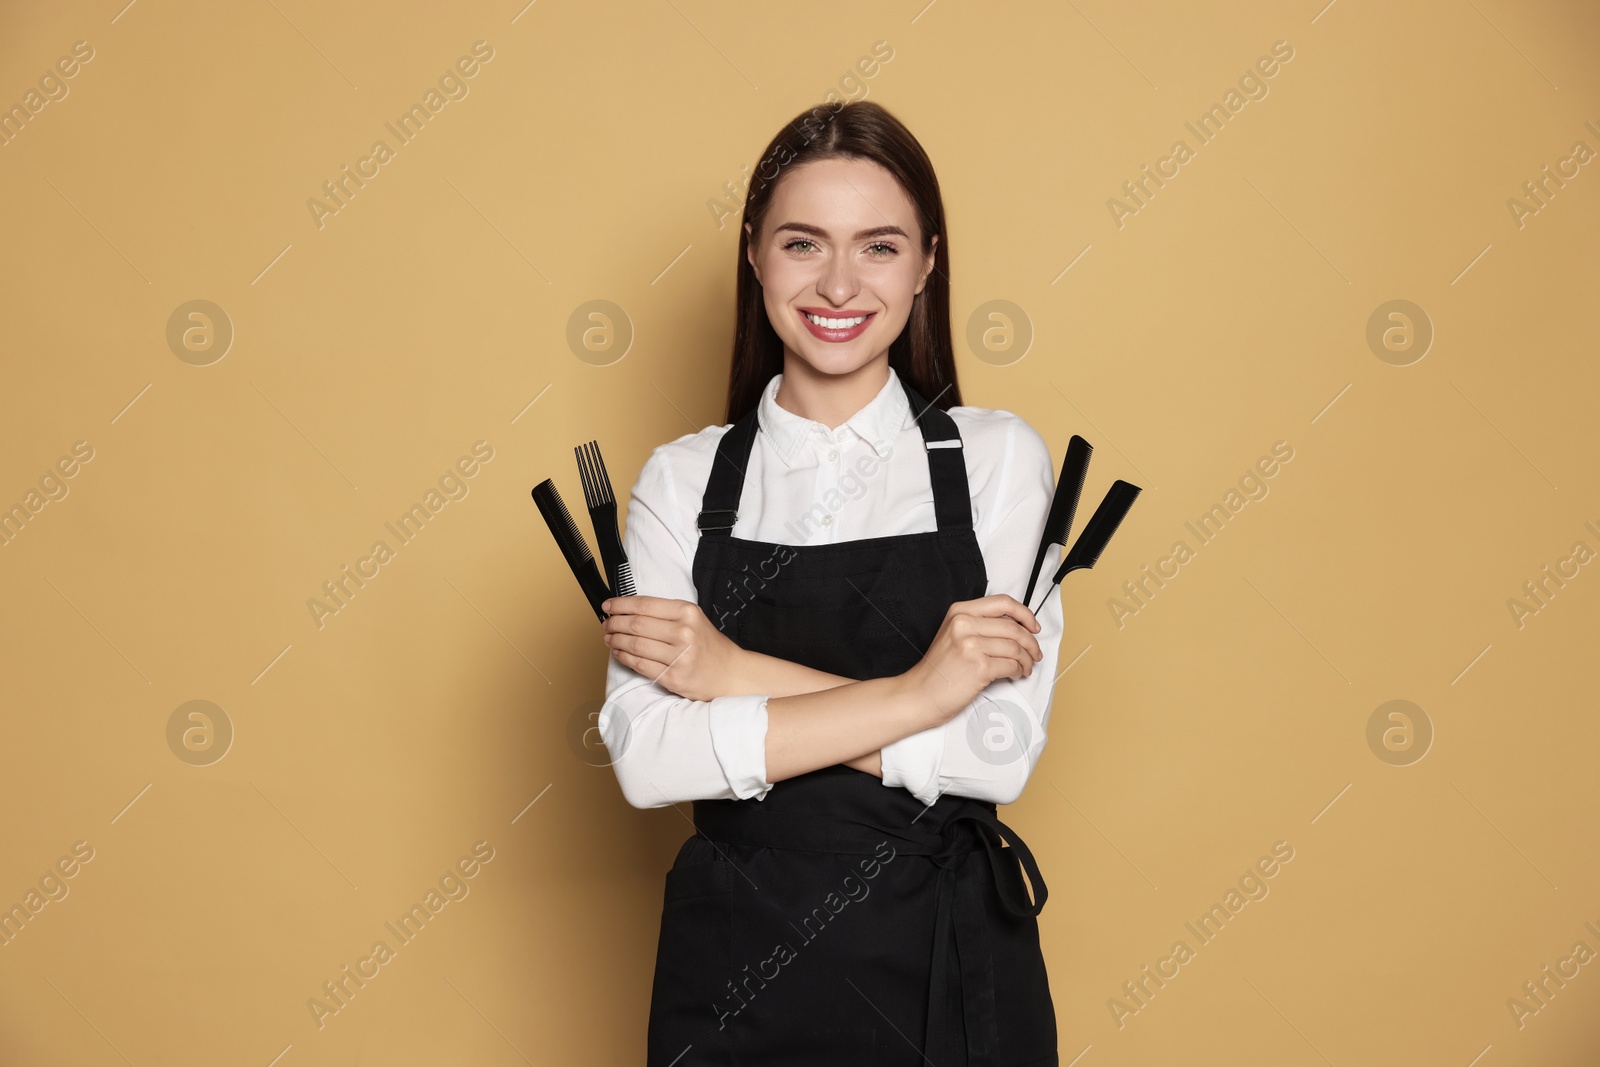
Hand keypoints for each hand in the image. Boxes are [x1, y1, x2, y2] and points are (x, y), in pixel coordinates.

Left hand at [601, 596, 746, 702]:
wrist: (730, 673)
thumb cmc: (709, 645)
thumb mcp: (694, 618)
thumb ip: (665, 613)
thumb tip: (628, 610)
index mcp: (687, 613)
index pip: (644, 605)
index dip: (620, 605)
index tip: (608, 605)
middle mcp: (684, 633)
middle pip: (636, 625)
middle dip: (614, 623)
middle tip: (606, 624)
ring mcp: (679, 657)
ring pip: (634, 645)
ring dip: (615, 641)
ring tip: (609, 638)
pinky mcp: (674, 677)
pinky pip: (640, 665)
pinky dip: (624, 658)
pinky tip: (619, 653)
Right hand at [900, 595, 1040, 724]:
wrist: (920, 694)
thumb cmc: (939, 669)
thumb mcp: (953, 634)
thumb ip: (980, 625)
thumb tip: (1017, 627)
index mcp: (959, 611)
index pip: (1002, 603)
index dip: (1025, 614)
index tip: (1033, 626)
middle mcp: (964, 624)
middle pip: (1014, 628)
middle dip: (1031, 643)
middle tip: (1034, 653)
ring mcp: (971, 645)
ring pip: (1016, 647)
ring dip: (1026, 660)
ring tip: (1025, 667)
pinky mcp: (979, 667)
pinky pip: (1012, 665)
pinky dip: (1018, 671)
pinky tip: (1015, 674)